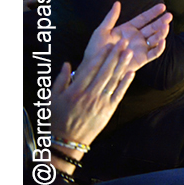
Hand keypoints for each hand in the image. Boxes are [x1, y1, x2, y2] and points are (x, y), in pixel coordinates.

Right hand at [50, 38, 134, 160]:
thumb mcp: (52, 98)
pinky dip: (125, 83)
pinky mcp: (108, 111)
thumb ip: (60, 80)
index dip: (100, 56)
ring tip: (129, 52)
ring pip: (113, 80)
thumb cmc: (57, 119)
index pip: (90, 69)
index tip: (108, 45)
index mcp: (75, 91)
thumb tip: (67, 64)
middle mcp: (89, 95)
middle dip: (115, 55)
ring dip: (122, 65)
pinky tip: (131, 72)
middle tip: (123, 42)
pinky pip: (118, 94)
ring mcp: (100, 103)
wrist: (66, 142)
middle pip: (104, 71)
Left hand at [83, 1, 170, 74]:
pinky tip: (163, 41)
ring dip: (162, 33)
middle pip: (152, 28)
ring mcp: (140, 48)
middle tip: (169, 16)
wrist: (94, 67)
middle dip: (161, 21)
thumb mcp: (101, 31)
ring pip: (155, 39)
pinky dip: (160, 48)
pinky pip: (154, 53)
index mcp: (128, 29)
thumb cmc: (95, 50)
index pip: (144, 18)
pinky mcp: (142, 59)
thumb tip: (117, 3)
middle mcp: (137, 38)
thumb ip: (111, 17)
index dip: (153, 12)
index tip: (162, 6)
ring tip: (166, 26)